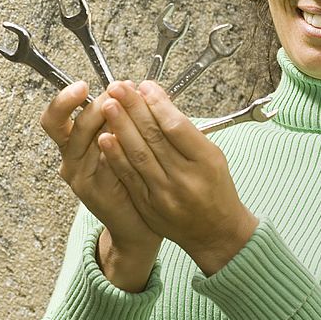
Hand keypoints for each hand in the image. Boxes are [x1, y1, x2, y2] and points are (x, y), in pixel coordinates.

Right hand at [40, 80, 161, 290]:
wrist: (137, 222)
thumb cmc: (131, 176)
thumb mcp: (123, 141)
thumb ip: (120, 118)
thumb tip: (131, 87)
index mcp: (74, 141)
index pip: (56, 115)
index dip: (65, 99)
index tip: (83, 84)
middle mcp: (71, 157)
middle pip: (66, 125)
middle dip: (92, 105)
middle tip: (114, 94)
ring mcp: (78, 175)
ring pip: (82, 140)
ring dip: (103, 120)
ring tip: (122, 109)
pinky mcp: (92, 191)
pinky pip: (99, 163)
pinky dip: (111, 146)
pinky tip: (123, 136)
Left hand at [97, 81, 258, 275]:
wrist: (215, 233)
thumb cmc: (215, 188)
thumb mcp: (212, 156)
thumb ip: (186, 131)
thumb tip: (156, 101)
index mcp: (206, 161)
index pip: (177, 127)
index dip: (157, 104)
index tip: (144, 86)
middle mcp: (185, 179)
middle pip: (155, 137)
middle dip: (133, 109)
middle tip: (118, 87)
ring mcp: (165, 195)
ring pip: (139, 155)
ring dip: (120, 127)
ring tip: (107, 105)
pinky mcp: (148, 206)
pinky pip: (129, 177)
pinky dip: (116, 157)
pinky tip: (105, 139)